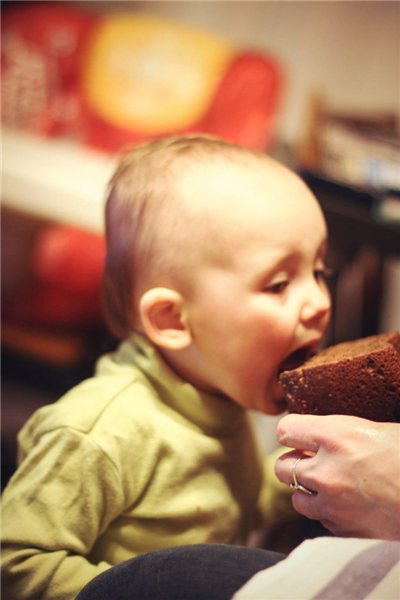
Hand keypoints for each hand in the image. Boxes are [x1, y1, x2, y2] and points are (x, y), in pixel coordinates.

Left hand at [275, 413, 399, 539]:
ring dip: (308, 490)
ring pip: (296, 497)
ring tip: (330, 485)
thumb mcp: (376, 431)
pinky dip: (327, 512)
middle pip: (282, 466)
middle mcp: (327, 470)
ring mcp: (332, 503)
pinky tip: (348, 504)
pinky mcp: (341, 530)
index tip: (298, 436)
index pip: (286, 430)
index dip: (292, 433)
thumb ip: (339, 433)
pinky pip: (320, 519)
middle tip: (310, 461)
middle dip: (294, 462)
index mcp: (335, 436)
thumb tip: (314, 436)